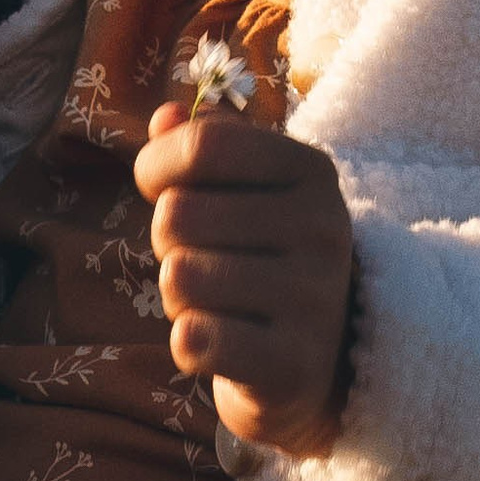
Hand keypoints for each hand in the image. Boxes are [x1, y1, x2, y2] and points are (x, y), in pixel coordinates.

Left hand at [134, 99, 355, 459]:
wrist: (320, 360)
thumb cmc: (263, 257)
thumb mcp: (243, 189)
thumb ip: (204, 143)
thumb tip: (165, 117)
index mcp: (312, 171)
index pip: (202, 144)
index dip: (156, 167)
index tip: (163, 189)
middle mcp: (323, 227)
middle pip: (177, 214)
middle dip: (170, 243)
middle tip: (208, 261)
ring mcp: (314, 298)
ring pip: (178, 277)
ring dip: (179, 297)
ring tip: (220, 303)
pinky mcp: (293, 363)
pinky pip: (193, 340)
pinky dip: (189, 344)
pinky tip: (221, 344)